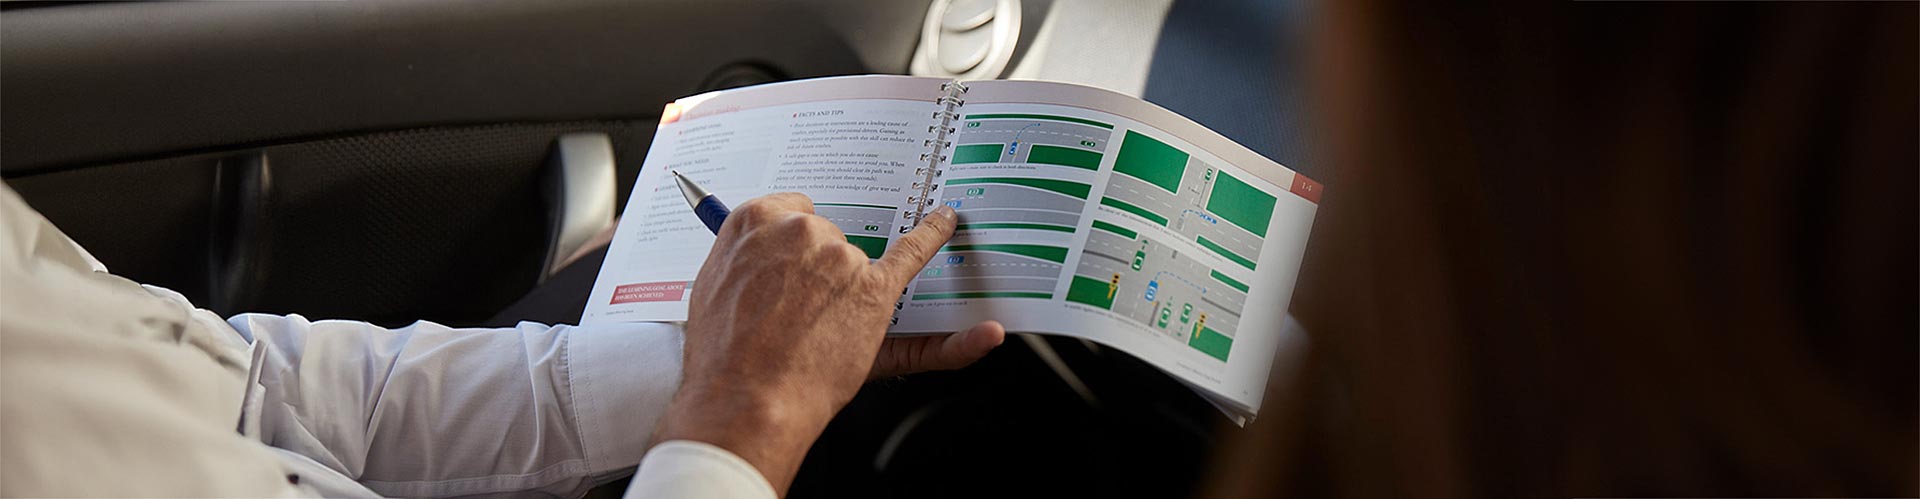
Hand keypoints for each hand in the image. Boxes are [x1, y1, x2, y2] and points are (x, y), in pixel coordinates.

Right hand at [655, 193, 987, 493]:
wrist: (745, 399)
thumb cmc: (722, 355)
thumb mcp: (710, 287)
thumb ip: (741, 258)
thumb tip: (757, 252)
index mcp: (754, 221)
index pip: (790, 213)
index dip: (793, 247)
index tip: (790, 265)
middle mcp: (801, 231)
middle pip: (825, 238)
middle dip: (817, 271)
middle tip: (795, 313)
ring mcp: (841, 258)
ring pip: (853, 262)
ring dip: (843, 291)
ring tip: (813, 332)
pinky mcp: (874, 288)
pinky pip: (913, 253)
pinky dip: (934, 236)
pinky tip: (945, 224)